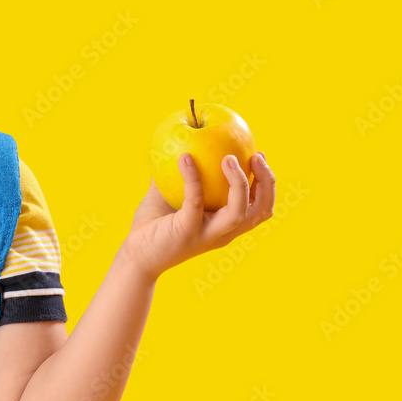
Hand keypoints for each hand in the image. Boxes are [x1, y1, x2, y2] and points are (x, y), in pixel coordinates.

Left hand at [122, 152, 275, 279]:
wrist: (135, 256)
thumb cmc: (153, 226)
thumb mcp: (171, 196)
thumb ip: (180, 176)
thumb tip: (182, 145)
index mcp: (225, 225)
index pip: (258, 207)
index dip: (266, 183)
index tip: (259, 155)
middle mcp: (222, 232)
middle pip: (260, 212)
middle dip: (266, 182)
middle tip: (256, 156)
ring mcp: (206, 234)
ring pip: (238, 212)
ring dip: (239, 183)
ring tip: (228, 158)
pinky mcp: (186, 231)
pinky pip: (195, 202)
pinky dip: (193, 179)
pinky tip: (184, 158)